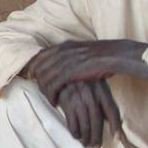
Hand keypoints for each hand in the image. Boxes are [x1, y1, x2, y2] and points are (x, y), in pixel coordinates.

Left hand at [26, 40, 147, 105]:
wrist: (116, 55)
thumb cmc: (104, 55)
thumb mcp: (83, 50)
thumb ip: (71, 54)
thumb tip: (63, 61)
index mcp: (64, 45)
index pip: (40, 55)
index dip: (33, 66)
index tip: (31, 76)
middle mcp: (61, 52)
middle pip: (38, 67)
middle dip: (36, 80)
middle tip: (39, 90)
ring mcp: (64, 62)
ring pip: (44, 78)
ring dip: (44, 90)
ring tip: (48, 98)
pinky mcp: (69, 73)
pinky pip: (52, 86)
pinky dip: (51, 96)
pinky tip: (54, 102)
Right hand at [55, 80, 123, 147]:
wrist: (62, 68)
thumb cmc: (82, 80)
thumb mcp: (97, 86)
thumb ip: (105, 104)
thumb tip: (114, 123)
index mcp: (102, 91)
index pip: (112, 110)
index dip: (115, 125)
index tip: (116, 138)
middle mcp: (92, 95)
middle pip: (97, 121)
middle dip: (97, 136)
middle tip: (96, 147)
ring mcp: (78, 98)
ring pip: (85, 123)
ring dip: (86, 137)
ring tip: (87, 144)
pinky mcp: (66, 101)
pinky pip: (72, 121)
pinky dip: (75, 131)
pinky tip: (77, 135)